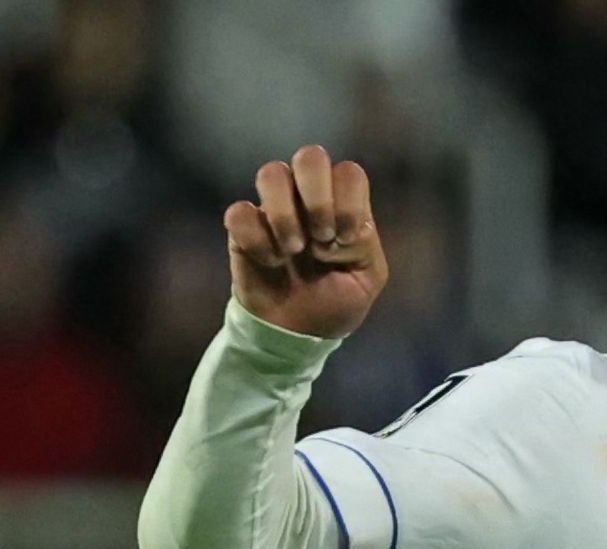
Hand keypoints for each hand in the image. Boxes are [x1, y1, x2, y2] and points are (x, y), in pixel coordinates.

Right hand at [224, 145, 388, 341]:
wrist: (296, 334)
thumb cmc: (336, 301)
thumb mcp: (368, 279)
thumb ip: (366, 244)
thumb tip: (341, 225)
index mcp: (343, 201)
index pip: (349, 172)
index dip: (348, 204)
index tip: (345, 242)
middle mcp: (307, 196)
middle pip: (310, 155)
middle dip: (318, 196)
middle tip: (321, 237)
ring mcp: (273, 209)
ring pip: (271, 173)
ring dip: (285, 215)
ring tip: (293, 250)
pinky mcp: (242, 230)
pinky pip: (239, 212)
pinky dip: (256, 240)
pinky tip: (270, 262)